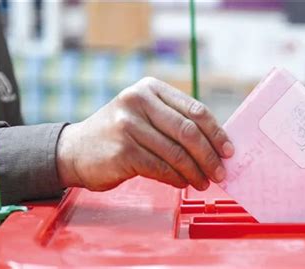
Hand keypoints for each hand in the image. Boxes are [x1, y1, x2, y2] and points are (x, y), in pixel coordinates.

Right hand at [56, 77, 234, 190]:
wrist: (75, 150)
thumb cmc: (119, 134)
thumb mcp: (145, 115)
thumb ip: (175, 122)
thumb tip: (215, 145)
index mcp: (151, 89)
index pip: (195, 110)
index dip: (216, 132)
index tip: (229, 150)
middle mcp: (138, 101)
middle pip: (188, 131)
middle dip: (210, 155)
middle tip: (220, 172)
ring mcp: (128, 125)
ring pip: (176, 153)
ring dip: (195, 172)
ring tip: (204, 182)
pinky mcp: (123, 150)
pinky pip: (161, 168)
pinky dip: (177, 179)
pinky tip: (184, 183)